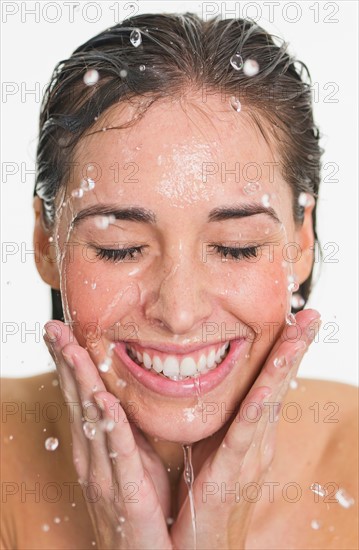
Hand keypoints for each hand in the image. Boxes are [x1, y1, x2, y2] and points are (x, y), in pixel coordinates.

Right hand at [43, 321, 172, 549]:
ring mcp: (105, 475)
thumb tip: (123, 394)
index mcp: (95, 447)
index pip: (79, 396)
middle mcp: (92, 458)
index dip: (69, 363)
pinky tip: (103, 400)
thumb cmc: (144, 508)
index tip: (62, 330)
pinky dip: (109, 425)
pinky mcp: (127, 494)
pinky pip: (118, 453)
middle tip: (53, 327)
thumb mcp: (134, 460)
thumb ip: (126, 430)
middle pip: (76, 400)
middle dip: (65, 362)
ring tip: (71, 348)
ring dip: (80, 382)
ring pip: (90, 420)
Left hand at [170, 309, 320, 549]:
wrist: (203, 548)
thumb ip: (215, 417)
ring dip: (283, 367)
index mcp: (250, 431)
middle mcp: (258, 441)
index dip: (281, 350)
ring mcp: (250, 457)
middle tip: (309, 314)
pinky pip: (244, 437)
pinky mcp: (231, 475)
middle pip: (278, 385)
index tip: (290, 317)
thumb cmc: (203, 494)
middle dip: (293, 349)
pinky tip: (267, 388)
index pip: (269, 382)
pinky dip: (258, 410)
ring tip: (298, 334)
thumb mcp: (210, 445)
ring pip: (269, 403)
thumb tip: (205, 382)